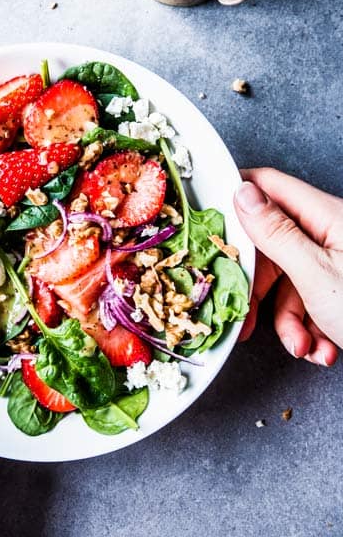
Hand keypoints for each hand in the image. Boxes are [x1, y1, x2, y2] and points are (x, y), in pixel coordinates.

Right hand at [234, 168, 341, 365]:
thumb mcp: (318, 276)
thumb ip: (276, 233)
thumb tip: (242, 193)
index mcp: (329, 216)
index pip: (269, 186)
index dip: (235, 197)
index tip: (207, 220)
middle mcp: (333, 233)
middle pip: (273, 243)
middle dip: (260, 285)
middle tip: (246, 313)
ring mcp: (340, 261)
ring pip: (291, 280)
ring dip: (289, 320)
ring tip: (304, 347)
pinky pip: (313, 301)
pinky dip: (311, 329)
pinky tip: (323, 350)